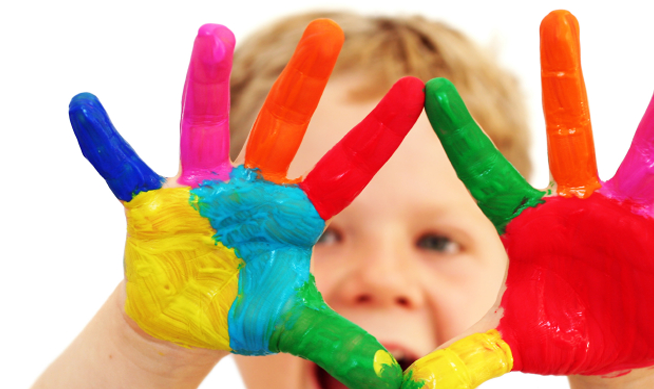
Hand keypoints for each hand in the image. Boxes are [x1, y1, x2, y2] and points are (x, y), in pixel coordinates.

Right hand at [69, 20, 423, 388]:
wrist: (185, 316)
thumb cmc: (245, 308)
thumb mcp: (294, 326)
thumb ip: (339, 344)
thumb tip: (393, 379)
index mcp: (293, 213)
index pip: (348, 170)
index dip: (380, 134)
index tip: (418, 90)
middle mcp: (252, 189)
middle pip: (284, 128)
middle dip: (305, 83)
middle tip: (329, 29)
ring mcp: (203, 192)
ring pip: (204, 128)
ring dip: (205, 86)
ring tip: (211, 36)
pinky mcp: (155, 206)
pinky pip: (125, 169)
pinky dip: (106, 143)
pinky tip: (84, 106)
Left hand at [403, 10, 653, 387]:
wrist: (610, 348)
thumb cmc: (555, 331)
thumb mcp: (509, 341)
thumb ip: (466, 354)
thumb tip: (415, 385)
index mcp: (527, 222)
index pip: (486, 173)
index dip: (460, 136)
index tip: (427, 91)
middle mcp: (576, 206)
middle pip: (569, 134)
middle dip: (563, 78)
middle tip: (557, 18)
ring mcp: (624, 220)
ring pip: (644, 156)